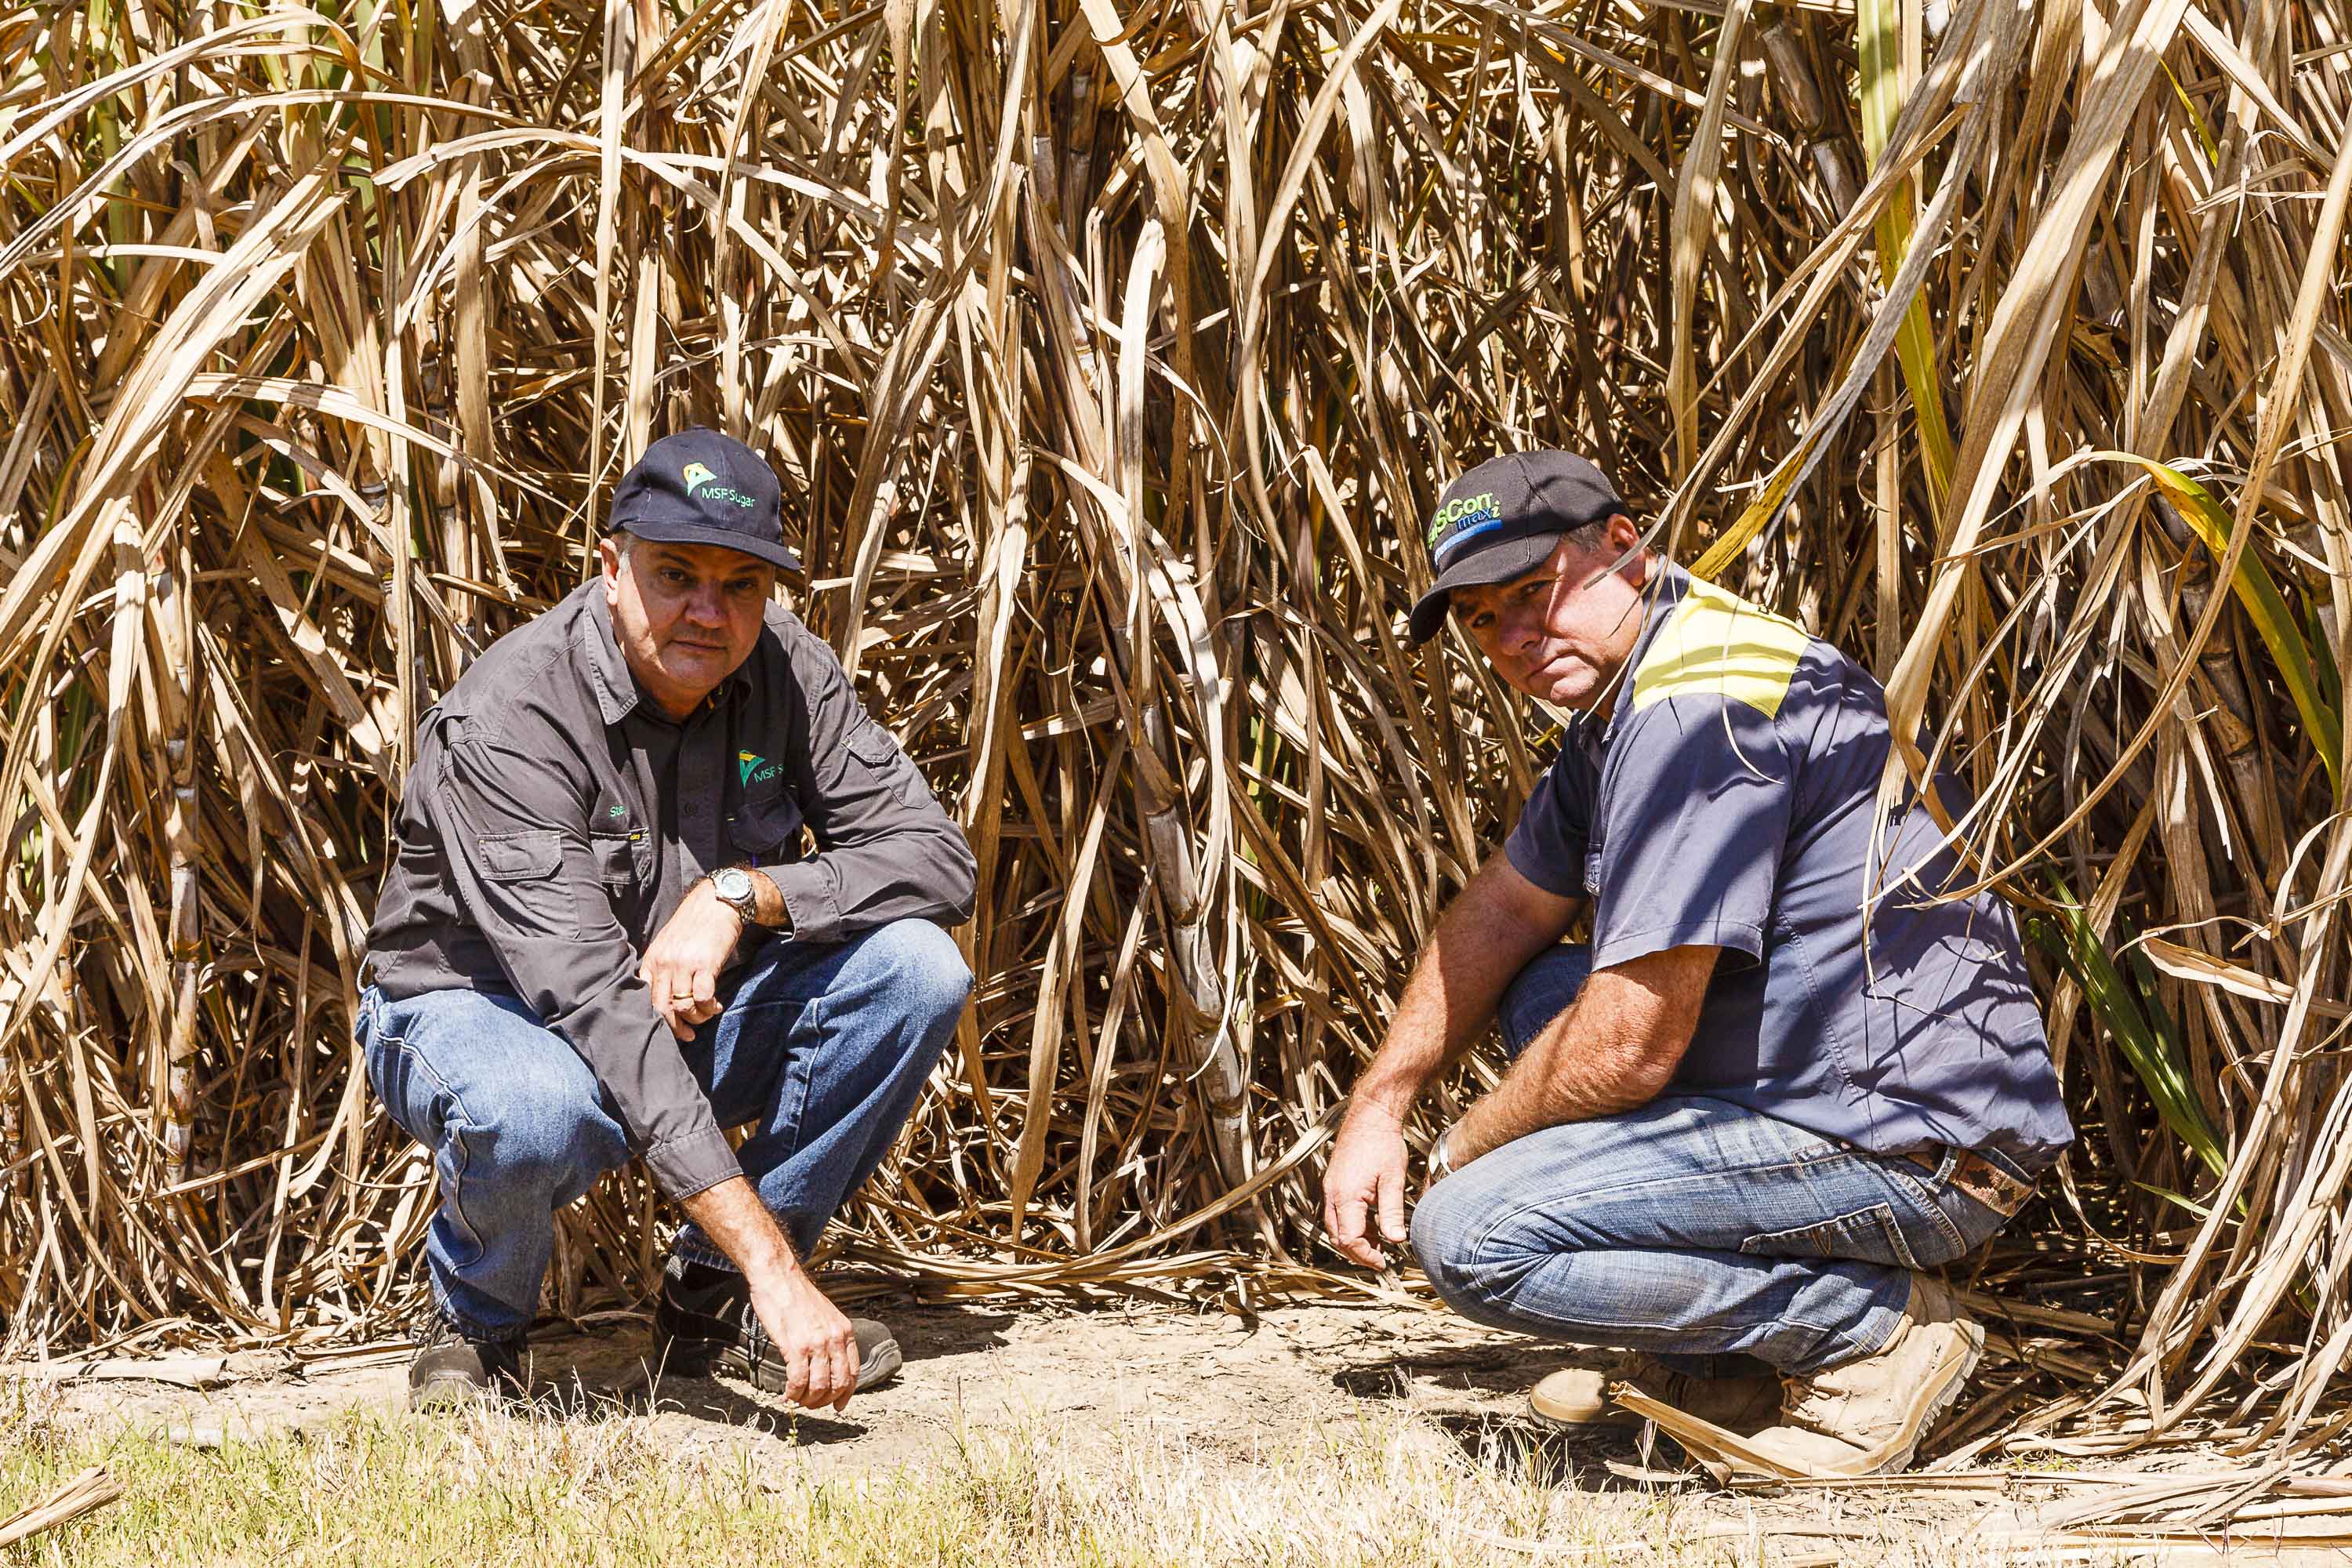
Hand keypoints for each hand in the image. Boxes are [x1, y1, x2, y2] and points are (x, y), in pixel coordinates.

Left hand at [638, 880, 742, 1040]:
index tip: (671, 1026)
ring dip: (698, 1018)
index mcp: (653, 959)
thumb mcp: (670, 944)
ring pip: (683, 1006)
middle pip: (662, 1008)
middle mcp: (665, 963)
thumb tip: (666, 998)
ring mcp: (684, 964)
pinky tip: (716, 1005)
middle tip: (688, 1035)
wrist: (717, 902)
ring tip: (707, 1014)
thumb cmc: (696, 925)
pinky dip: (709, 1008)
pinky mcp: (705, 964)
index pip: (646, 998)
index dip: (657, 1019)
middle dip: (675, 1027)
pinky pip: (703, 998)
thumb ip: (663, 968)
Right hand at [746, 1264, 860, 1412]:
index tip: (838, 1405)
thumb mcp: (826, 1316)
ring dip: (807, 1400)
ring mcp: (817, 1343)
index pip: (853, 1372)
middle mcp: (835, 1338)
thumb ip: (830, 1339)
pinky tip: (786, 1394)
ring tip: (796, 1400)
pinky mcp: (796, 1346)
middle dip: (825, 1401)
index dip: (846, 1394)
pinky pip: (799, 1381)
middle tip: (811, 1405)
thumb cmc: (797, 1297)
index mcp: (845, 1331)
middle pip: (839, 1384)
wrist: (779, 1277)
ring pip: (820, 1387)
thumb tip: (828, 1365)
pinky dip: (793, 1393)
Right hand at [1321, 1098, 1410, 1268]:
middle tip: (1381, 1259)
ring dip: (1354, 1239)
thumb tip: (1397, 1240)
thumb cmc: (1383, 1144)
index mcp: (1345, 1196)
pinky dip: (1352, 1225)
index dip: (1365, 1255)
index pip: (1349, 1239)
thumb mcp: (1393, 1180)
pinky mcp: (1334, 1183)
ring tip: (1380, 1243)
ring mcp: (1330, 1188)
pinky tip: (1372, 1224)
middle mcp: (1332, 1194)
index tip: (1383, 1262)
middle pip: (1337, 1237)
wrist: (1370, 1116)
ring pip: (1335, 1226)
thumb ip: (1393, 1212)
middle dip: (1357, 1252)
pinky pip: (1337, 1213)